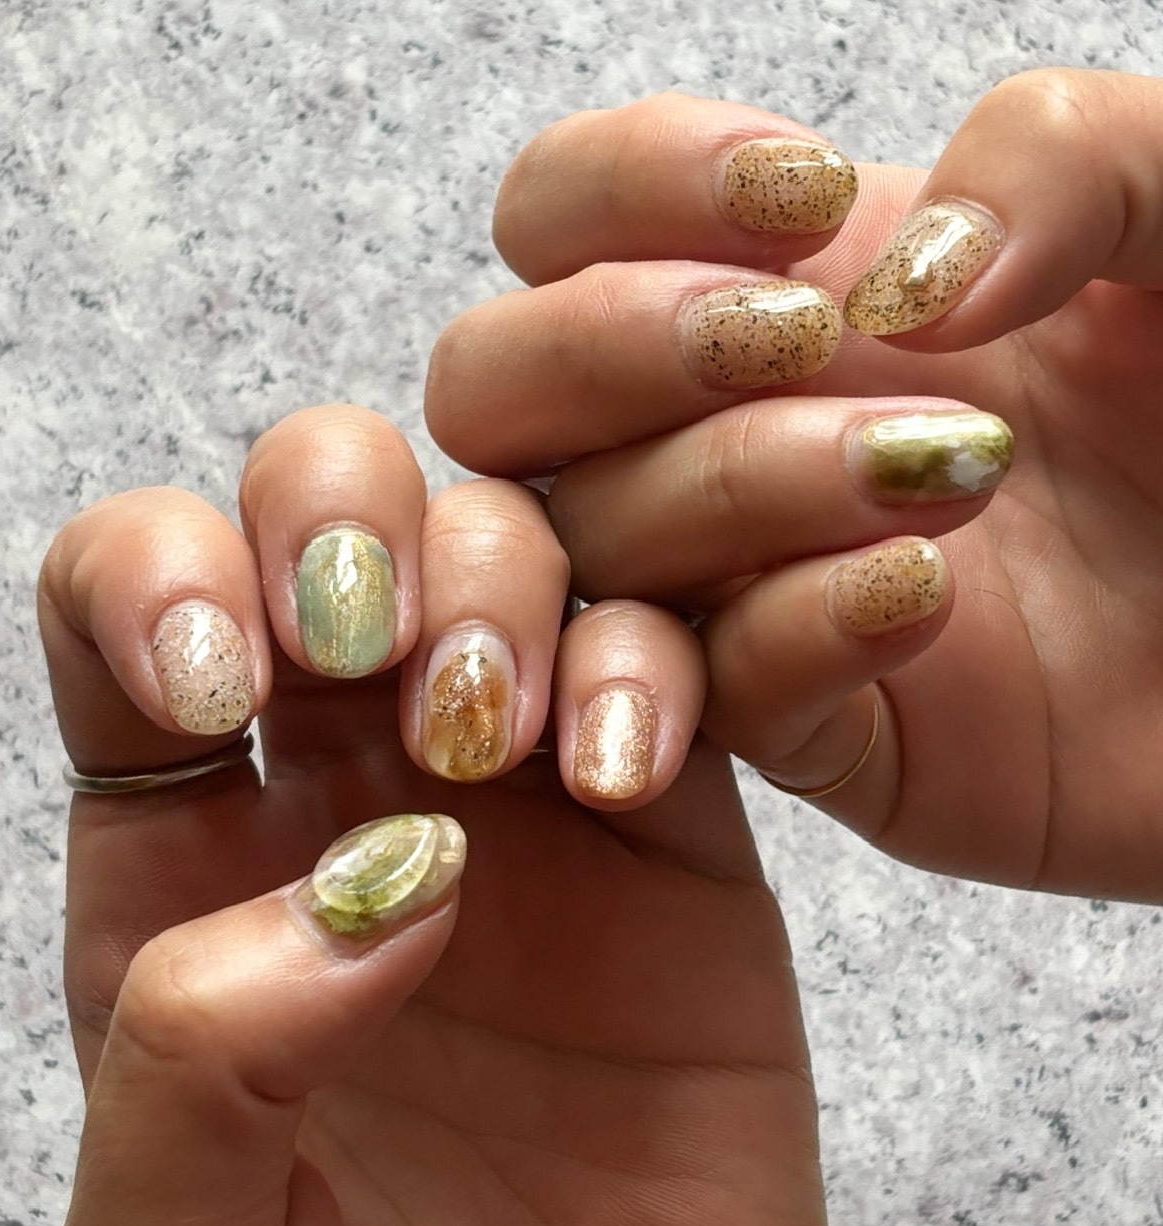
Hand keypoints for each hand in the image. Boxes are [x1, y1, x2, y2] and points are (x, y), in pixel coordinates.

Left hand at [39, 407, 827, 1225]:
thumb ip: (192, 1068)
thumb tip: (361, 892)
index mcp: (187, 850)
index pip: (129, 601)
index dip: (156, 573)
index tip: (222, 681)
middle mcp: (353, 778)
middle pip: (322, 510)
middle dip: (340, 516)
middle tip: (372, 653)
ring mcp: (523, 784)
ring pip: (507, 544)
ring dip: (500, 577)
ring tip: (505, 742)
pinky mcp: (674, 825)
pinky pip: (679, 659)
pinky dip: (657, 660)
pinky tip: (630, 769)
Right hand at [427, 70, 1162, 901]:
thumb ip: (1060, 157)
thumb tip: (895, 287)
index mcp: (793, 290)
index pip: (564, 219)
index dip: (622, 192)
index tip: (800, 210)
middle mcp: (730, 434)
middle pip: (498, 390)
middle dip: (611, 352)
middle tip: (801, 345)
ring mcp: (754, 592)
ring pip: (592, 549)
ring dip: (725, 493)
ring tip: (933, 486)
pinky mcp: (823, 734)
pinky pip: (720, 695)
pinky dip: (784, 636)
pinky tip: (918, 601)